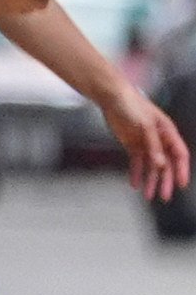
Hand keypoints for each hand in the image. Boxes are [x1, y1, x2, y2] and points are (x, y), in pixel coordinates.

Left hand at [111, 89, 191, 203]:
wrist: (112, 98)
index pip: (179, 155)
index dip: (182, 170)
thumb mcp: (145, 124)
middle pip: (166, 164)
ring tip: (148, 195)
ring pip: (151, 166)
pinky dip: (136, 173)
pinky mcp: (132, 145)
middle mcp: (159, 140)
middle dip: (165, 181)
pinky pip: (136, 162)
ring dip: (150, 181)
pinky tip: (135, 184)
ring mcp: (146, 143)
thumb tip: (160, 164)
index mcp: (168, 133)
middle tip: (164, 196)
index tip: (181, 184)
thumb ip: (153, 144)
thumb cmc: (132, 105)